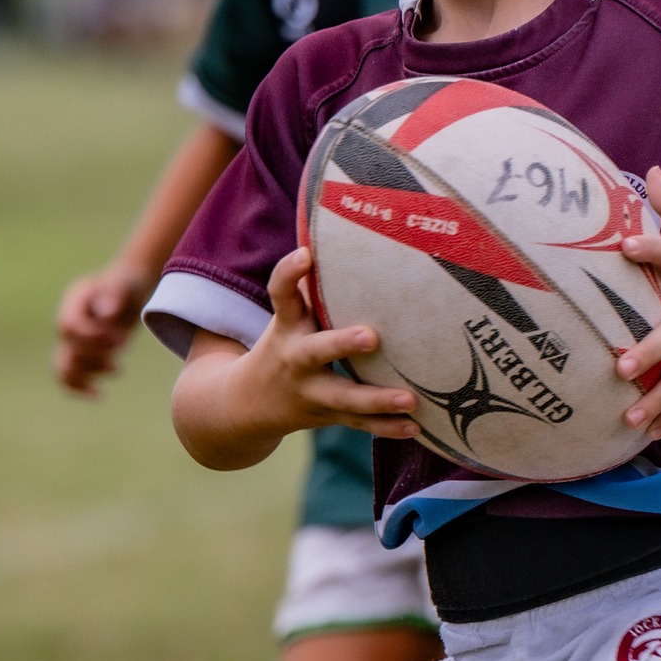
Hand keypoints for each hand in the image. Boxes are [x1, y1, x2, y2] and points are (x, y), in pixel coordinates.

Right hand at [55, 260, 154, 394]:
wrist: (129, 288)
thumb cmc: (127, 283)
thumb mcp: (124, 285)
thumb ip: (114, 295)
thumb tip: (107, 313)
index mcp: (73, 303)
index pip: (69, 327)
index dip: (92, 338)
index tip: (121, 338)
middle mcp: (68, 322)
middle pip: (66, 348)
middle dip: (94, 355)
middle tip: (123, 346)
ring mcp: (74, 339)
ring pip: (65, 366)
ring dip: (90, 373)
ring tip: (117, 369)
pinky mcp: (84, 353)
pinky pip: (73, 375)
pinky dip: (82, 387)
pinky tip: (99, 395)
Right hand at [217, 246, 420, 444]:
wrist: (244, 404)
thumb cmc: (283, 345)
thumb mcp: (287, 317)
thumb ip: (313, 288)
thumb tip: (354, 232)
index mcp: (287, 328)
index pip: (281, 294)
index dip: (289, 273)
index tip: (306, 253)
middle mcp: (295, 360)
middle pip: (315, 352)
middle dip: (341, 344)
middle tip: (371, 336)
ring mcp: (310, 392)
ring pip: (344, 397)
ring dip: (377, 400)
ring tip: (410, 399)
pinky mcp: (326, 416)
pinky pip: (358, 424)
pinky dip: (386, 428)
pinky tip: (416, 428)